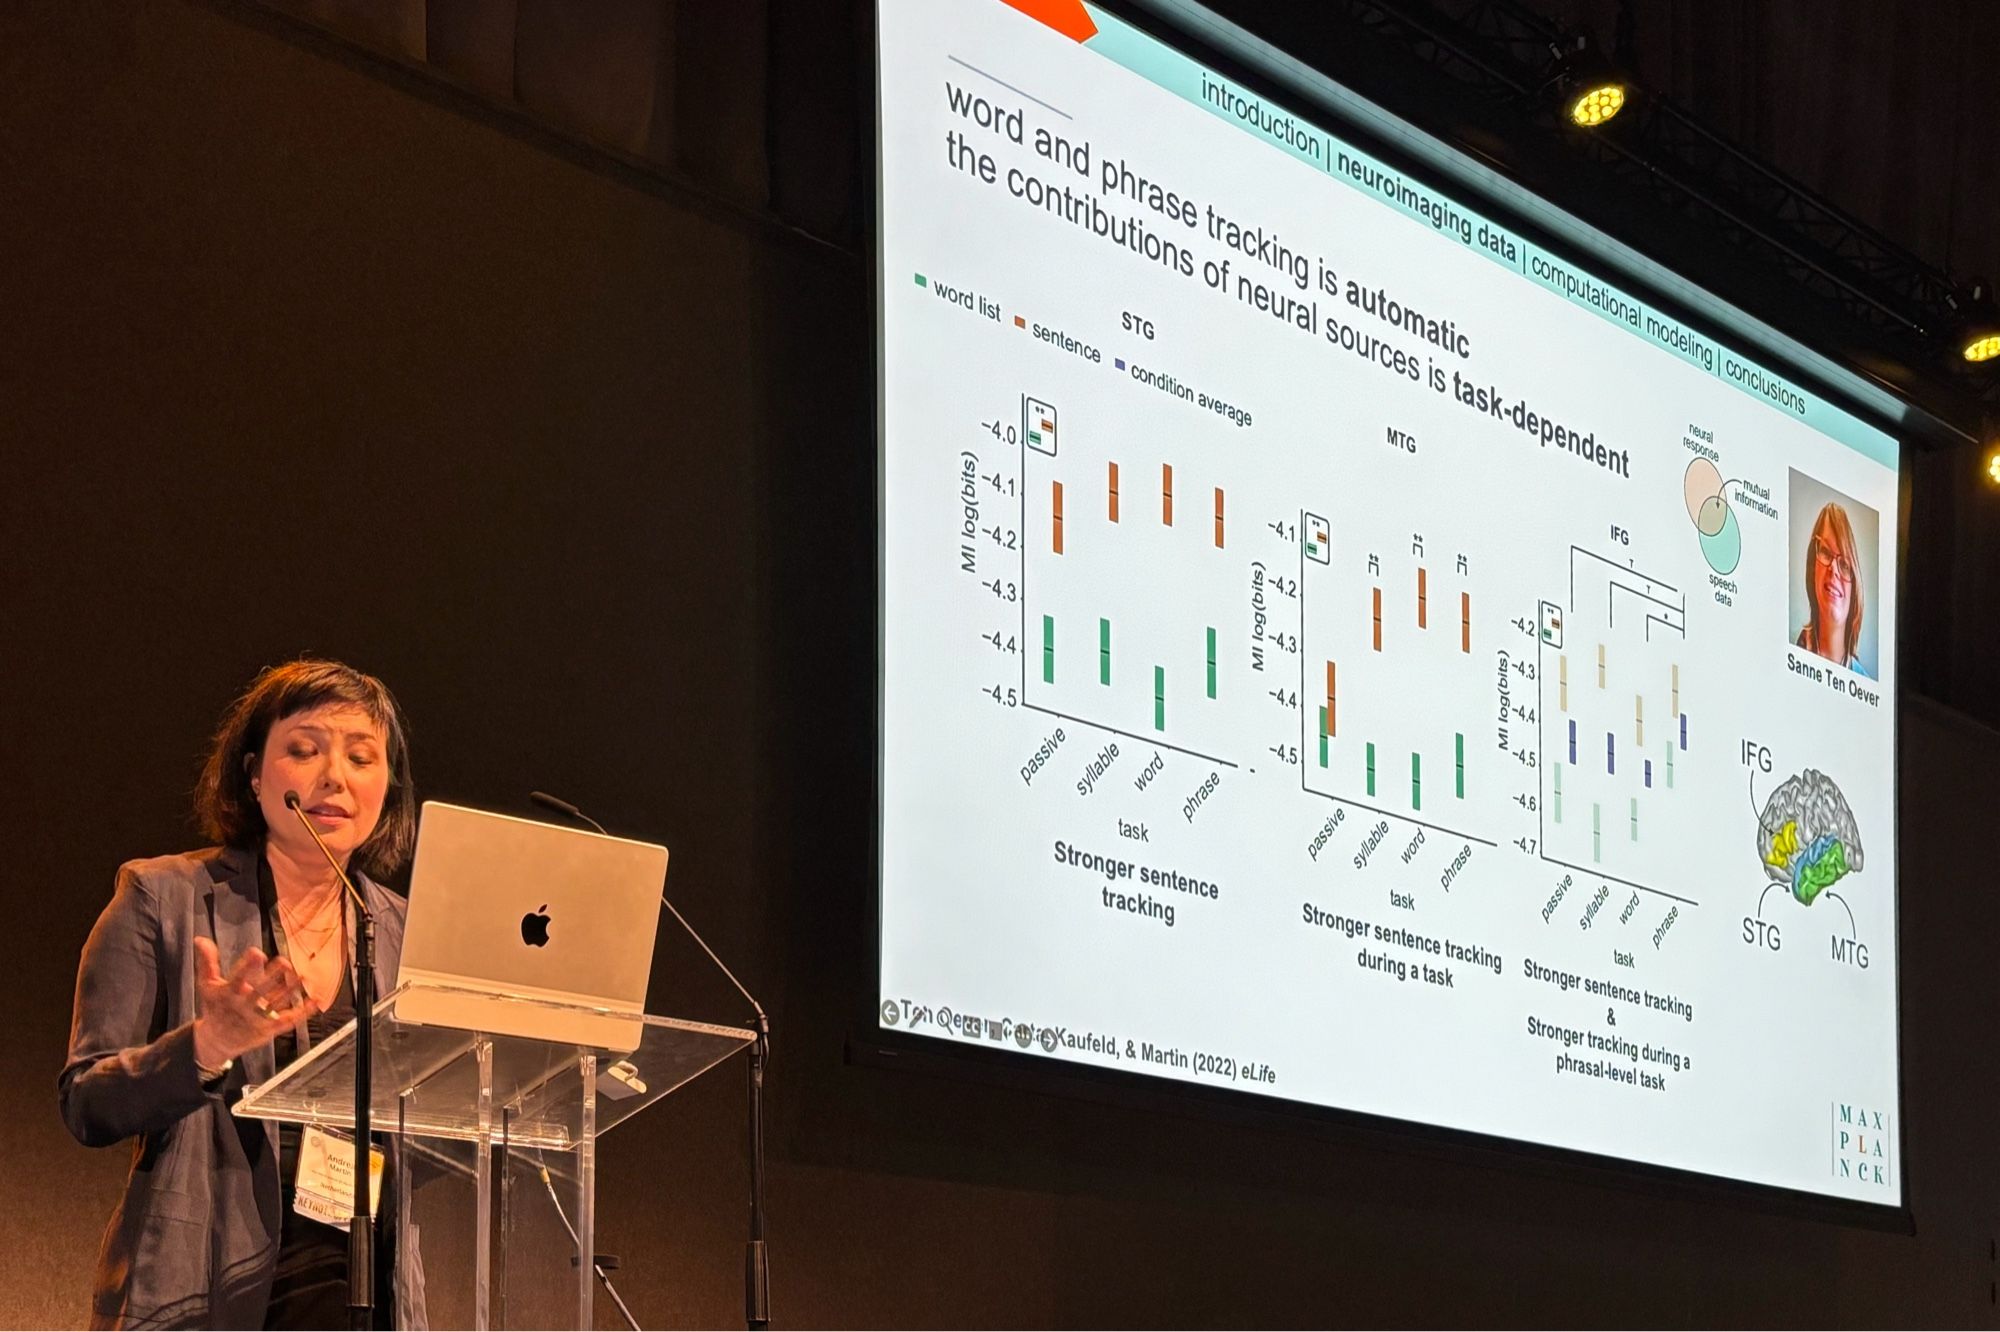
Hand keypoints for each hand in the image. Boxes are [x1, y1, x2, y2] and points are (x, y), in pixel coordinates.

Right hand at [192, 937, 316, 1067]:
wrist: (215, 1042)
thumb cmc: (214, 1008)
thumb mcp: (207, 986)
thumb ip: (207, 963)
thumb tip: (201, 939)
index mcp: (228, 995)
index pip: (237, 979)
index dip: (246, 967)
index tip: (256, 953)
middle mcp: (243, 1007)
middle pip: (259, 992)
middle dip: (271, 978)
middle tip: (285, 961)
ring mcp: (257, 1019)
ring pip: (276, 1004)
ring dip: (290, 990)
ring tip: (303, 975)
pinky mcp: (269, 1029)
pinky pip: (288, 1020)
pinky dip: (303, 1012)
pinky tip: (316, 1000)